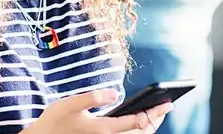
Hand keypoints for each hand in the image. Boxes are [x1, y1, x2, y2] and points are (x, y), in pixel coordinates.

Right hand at [21, 89, 172, 133]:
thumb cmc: (54, 120)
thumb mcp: (69, 104)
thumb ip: (92, 97)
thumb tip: (115, 92)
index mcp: (103, 129)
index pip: (137, 122)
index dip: (155, 112)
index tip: (168, 103)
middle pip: (141, 133)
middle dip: (156, 120)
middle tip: (167, 107)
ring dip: (148, 127)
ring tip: (156, 115)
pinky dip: (137, 132)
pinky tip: (137, 124)